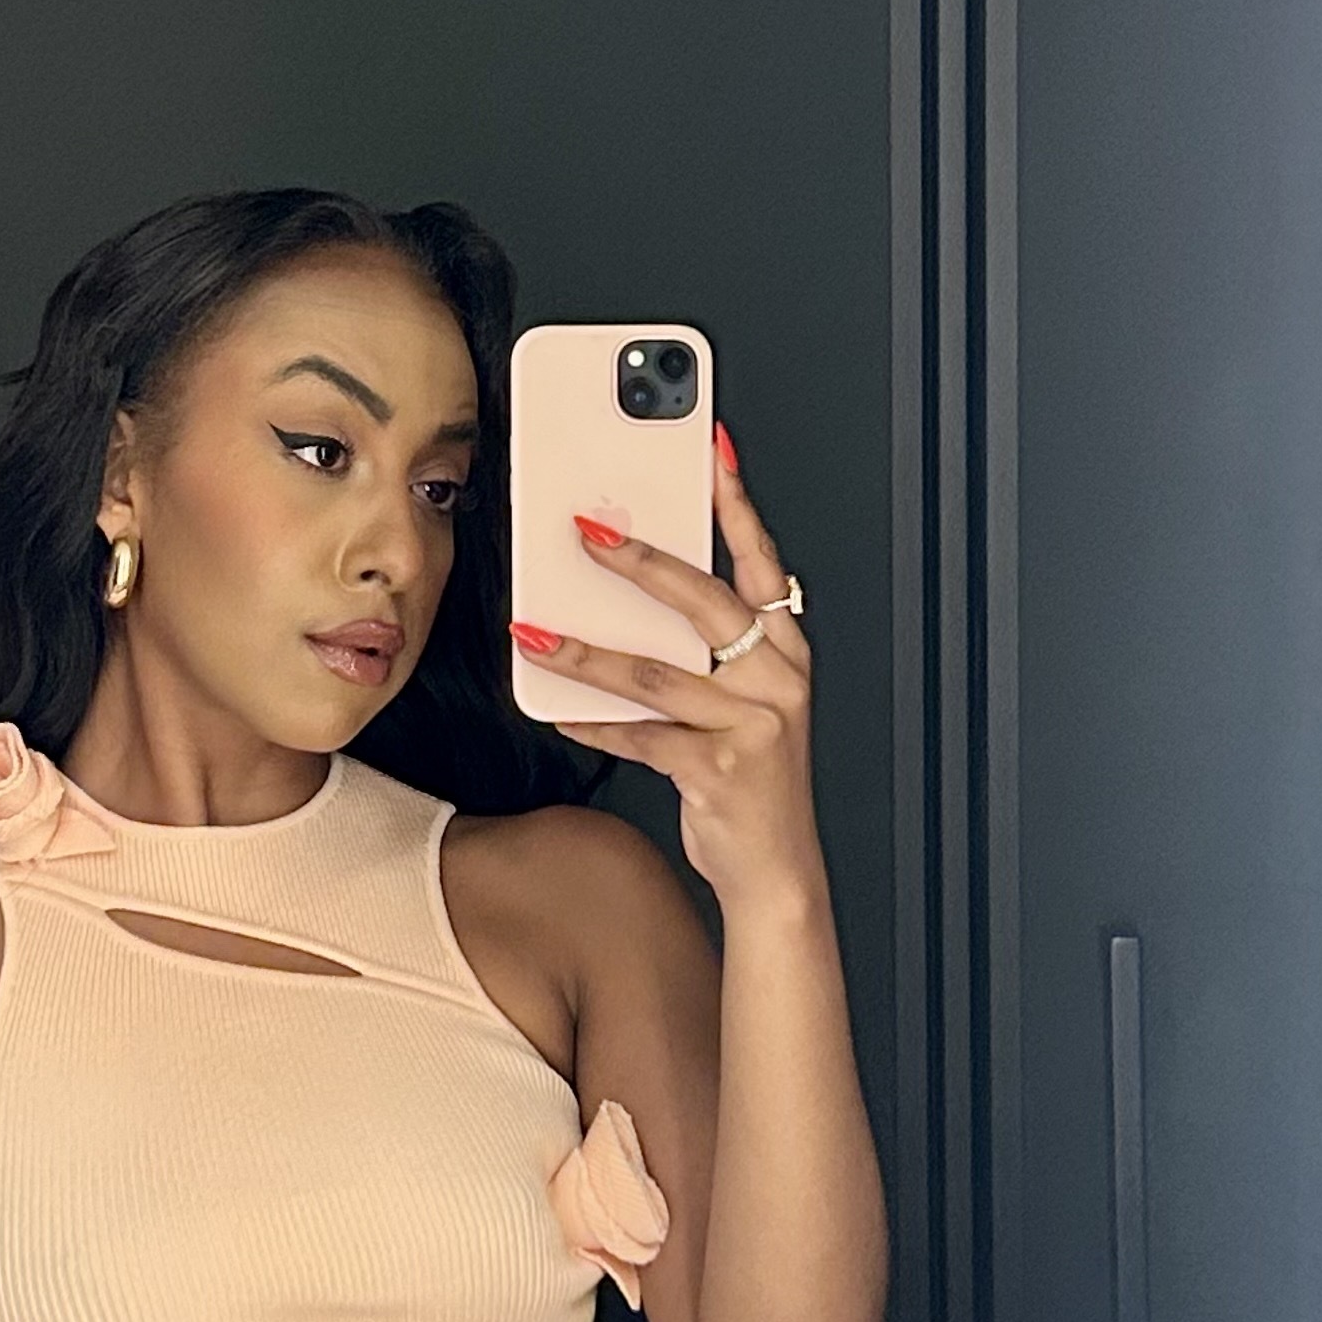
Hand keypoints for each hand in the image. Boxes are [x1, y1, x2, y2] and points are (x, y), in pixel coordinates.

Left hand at [510, 428, 821, 909]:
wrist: (776, 870)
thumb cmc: (752, 778)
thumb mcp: (744, 705)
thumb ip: (704, 654)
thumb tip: (629, 599)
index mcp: (786, 652)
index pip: (762, 563)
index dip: (737, 505)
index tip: (710, 451)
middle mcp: (777, 679)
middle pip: (705, 603)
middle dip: (642, 560)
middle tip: (587, 529)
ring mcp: (753, 725)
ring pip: (656, 672)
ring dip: (587, 650)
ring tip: (535, 631)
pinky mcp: (719, 769)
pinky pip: (640, 735)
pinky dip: (592, 722)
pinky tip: (556, 707)